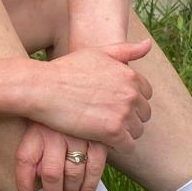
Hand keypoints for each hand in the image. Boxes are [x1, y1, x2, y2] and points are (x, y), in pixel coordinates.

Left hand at [13, 123, 105, 190]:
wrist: (72, 91)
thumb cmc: (52, 115)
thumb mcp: (34, 125)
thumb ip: (33, 149)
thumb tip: (35, 180)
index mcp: (35, 129)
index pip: (24, 160)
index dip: (24, 185)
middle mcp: (55, 132)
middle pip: (51, 174)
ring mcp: (78, 135)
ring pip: (74, 174)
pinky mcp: (99, 137)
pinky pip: (95, 168)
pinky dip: (90, 187)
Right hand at [32, 42, 152, 149]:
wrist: (43, 88)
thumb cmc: (66, 69)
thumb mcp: (97, 53)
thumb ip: (125, 50)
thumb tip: (148, 44)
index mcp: (130, 75)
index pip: (146, 95)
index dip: (130, 101)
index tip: (113, 104)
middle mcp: (131, 93)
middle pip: (143, 114)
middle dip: (129, 117)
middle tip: (107, 119)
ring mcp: (124, 113)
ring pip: (137, 131)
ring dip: (124, 133)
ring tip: (103, 130)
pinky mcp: (113, 131)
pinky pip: (128, 146)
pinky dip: (118, 146)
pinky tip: (103, 140)